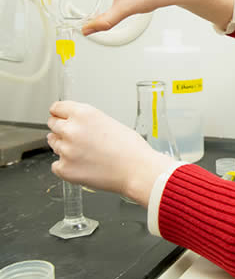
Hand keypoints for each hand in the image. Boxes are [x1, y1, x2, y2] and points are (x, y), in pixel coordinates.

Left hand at [47, 101, 174, 205]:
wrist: (137, 170)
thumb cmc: (131, 148)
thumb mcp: (109, 122)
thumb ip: (87, 121)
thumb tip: (74, 124)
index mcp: (83, 114)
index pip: (56, 108)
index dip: (60, 113)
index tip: (60, 117)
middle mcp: (71, 129)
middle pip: (53, 125)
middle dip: (62, 129)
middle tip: (77, 138)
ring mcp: (66, 150)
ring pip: (54, 144)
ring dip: (65, 147)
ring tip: (86, 153)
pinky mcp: (64, 169)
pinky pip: (57, 165)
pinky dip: (67, 166)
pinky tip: (84, 165)